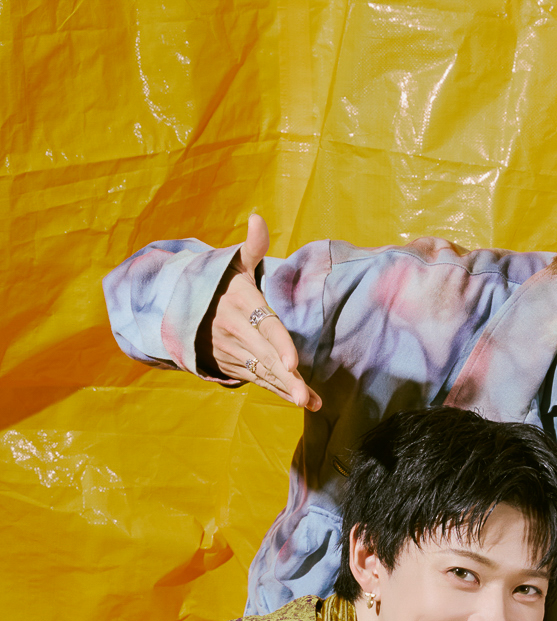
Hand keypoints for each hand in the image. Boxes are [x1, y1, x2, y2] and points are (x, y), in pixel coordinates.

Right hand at [209, 213, 319, 408]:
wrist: (183, 306)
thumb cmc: (220, 282)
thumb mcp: (233, 262)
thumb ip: (252, 246)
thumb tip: (258, 218)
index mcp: (242, 305)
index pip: (265, 326)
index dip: (279, 345)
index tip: (293, 362)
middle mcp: (236, 330)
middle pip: (265, 357)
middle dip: (286, 378)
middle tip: (305, 396)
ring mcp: (233, 351)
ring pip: (263, 373)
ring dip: (286, 389)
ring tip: (310, 402)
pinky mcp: (232, 365)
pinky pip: (258, 380)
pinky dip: (278, 391)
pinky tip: (302, 400)